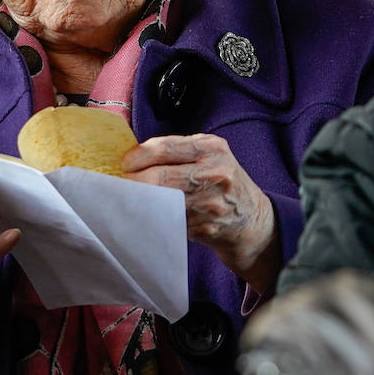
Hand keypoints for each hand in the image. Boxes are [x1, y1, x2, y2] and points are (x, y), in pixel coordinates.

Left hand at [122, 134, 279, 293]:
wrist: (252, 219)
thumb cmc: (221, 180)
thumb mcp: (210, 154)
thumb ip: (177, 150)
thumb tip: (133, 155)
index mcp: (212, 148)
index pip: (164, 148)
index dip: (137, 156)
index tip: (124, 163)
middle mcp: (214, 173)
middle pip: (160, 177)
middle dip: (133, 181)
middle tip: (121, 184)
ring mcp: (210, 203)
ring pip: (160, 201)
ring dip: (141, 201)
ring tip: (133, 197)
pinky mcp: (204, 227)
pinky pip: (168, 220)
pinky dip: (156, 217)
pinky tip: (153, 213)